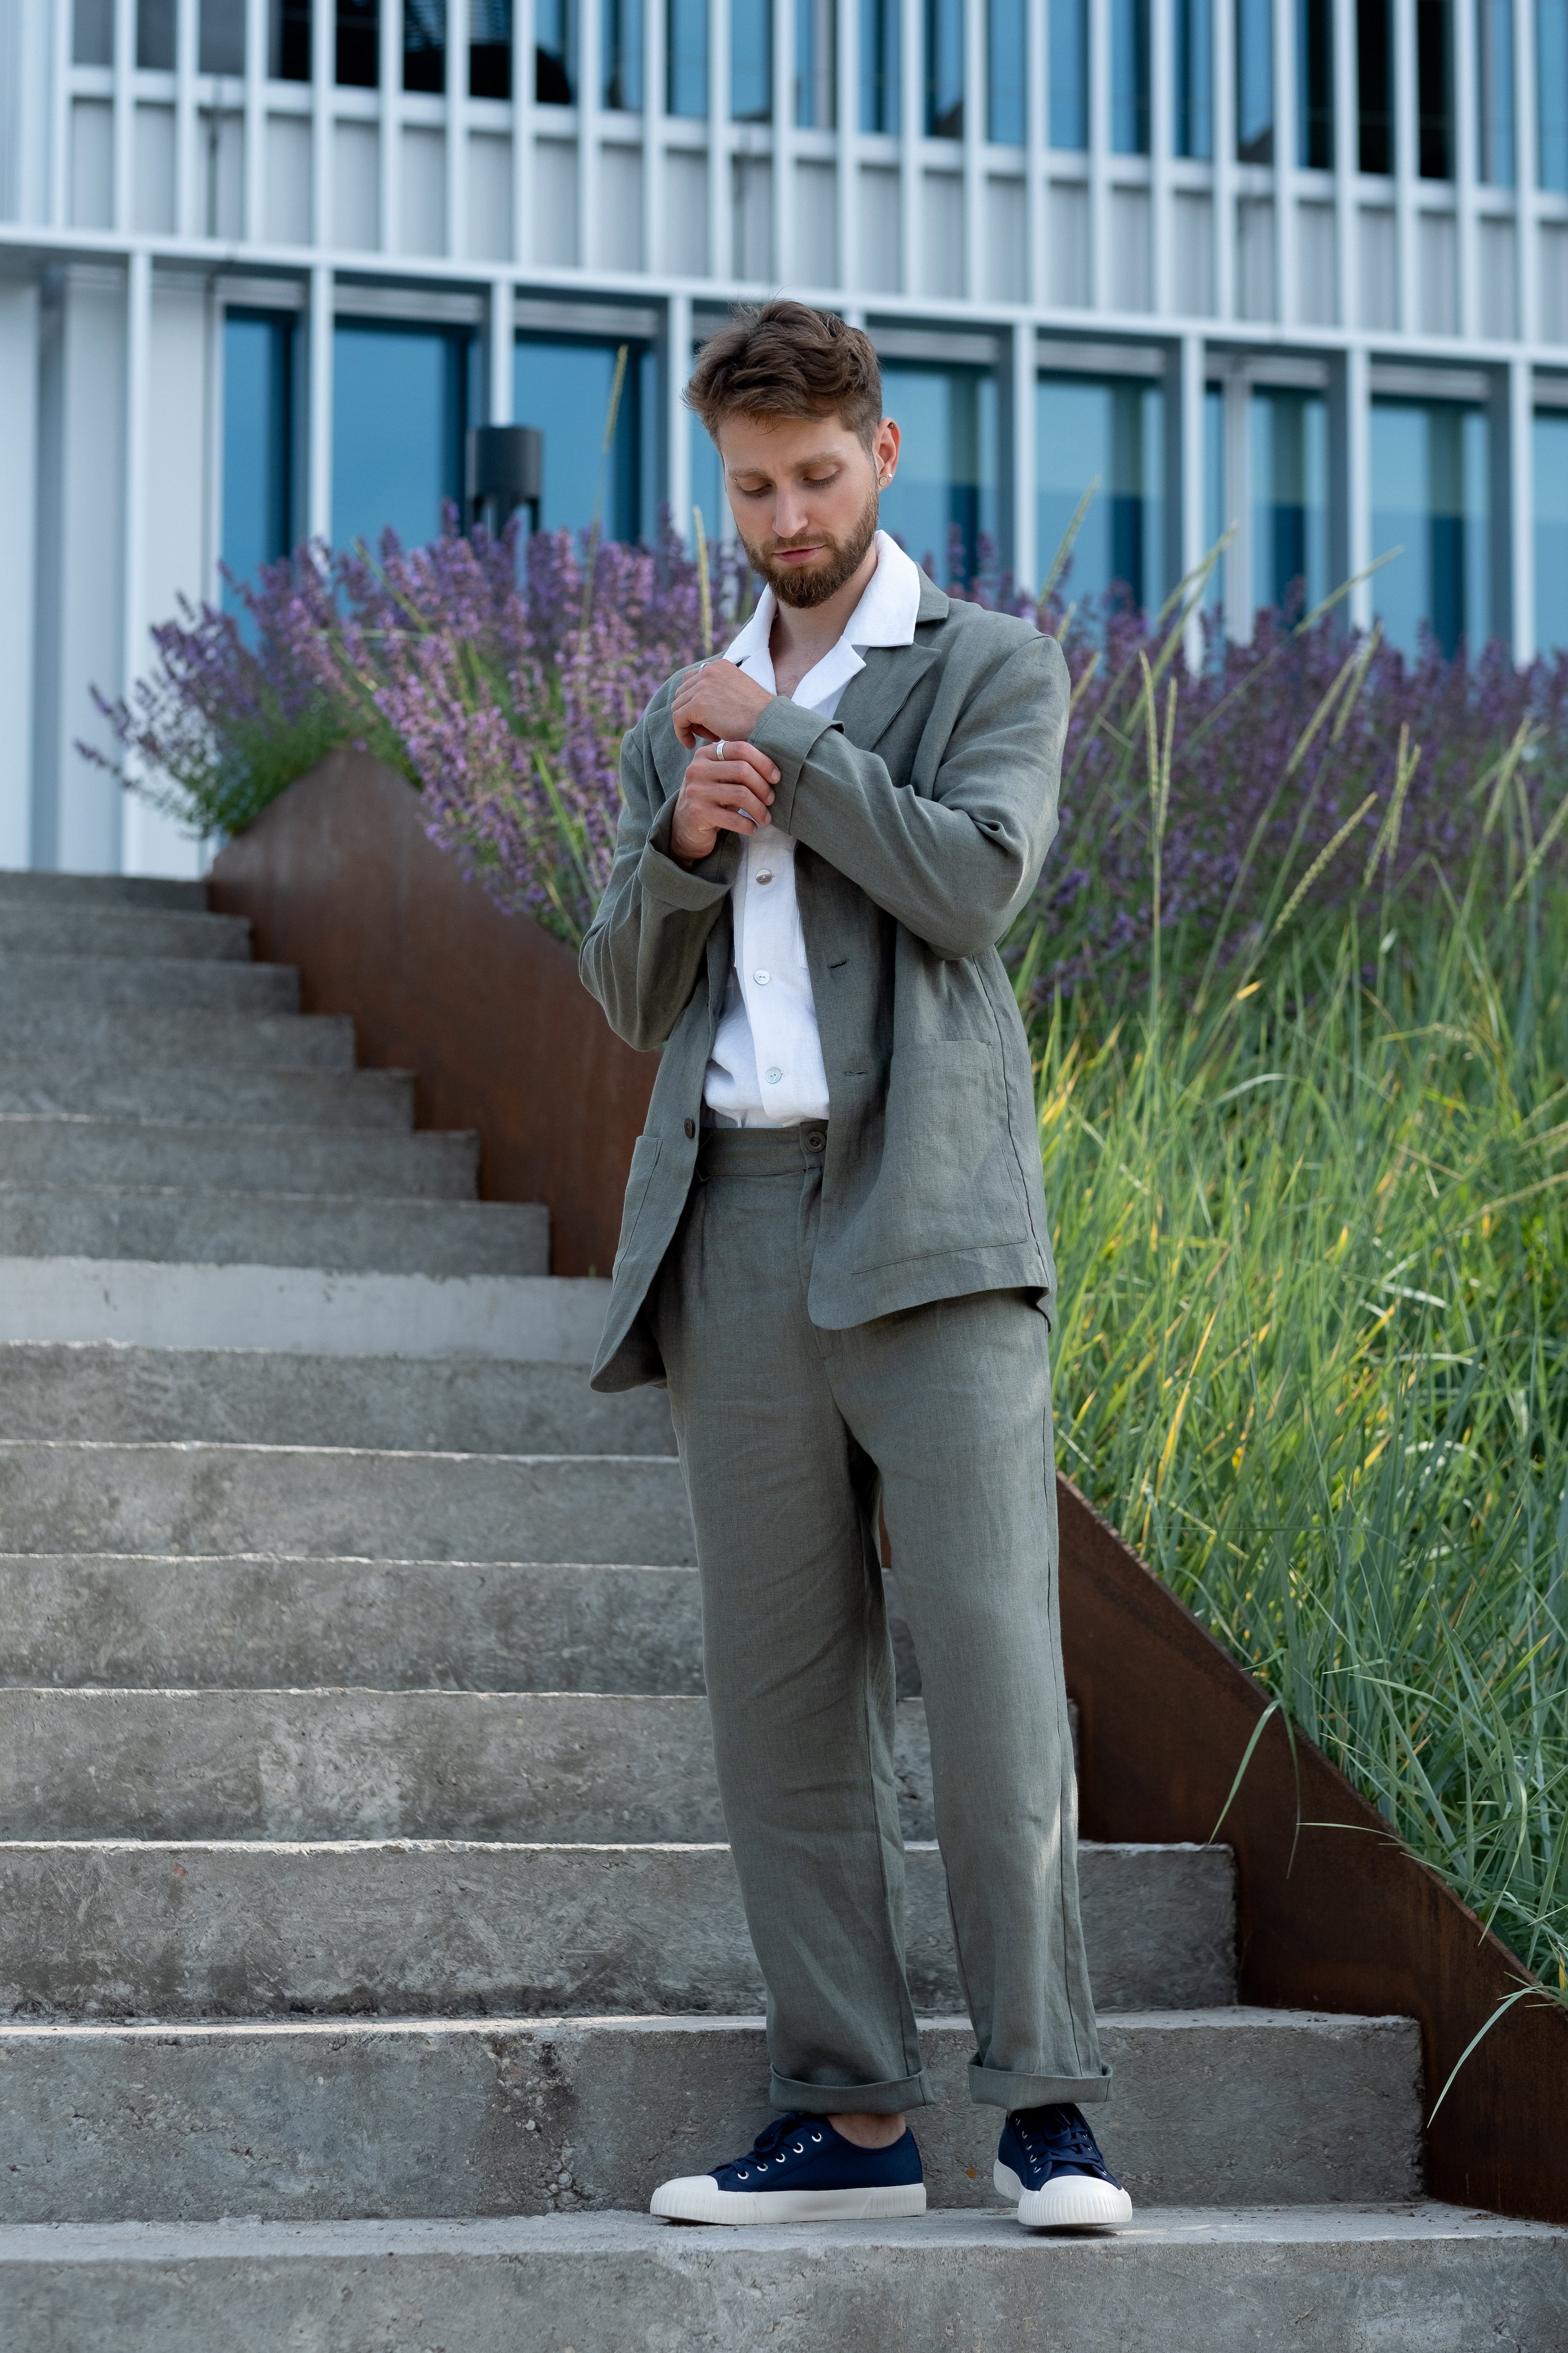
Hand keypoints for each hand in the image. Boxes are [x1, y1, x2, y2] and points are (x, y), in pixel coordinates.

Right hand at [670, 738, 780, 864]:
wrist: (684, 827)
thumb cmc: (711, 800)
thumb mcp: (721, 778)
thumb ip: (738, 768)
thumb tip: (773, 772)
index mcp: (706, 754)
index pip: (741, 748)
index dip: (763, 762)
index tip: (776, 778)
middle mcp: (698, 768)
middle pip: (742, 770)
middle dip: (763, 787)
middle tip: (770, 800)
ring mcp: (696, 790)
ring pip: (740, 794)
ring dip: (759, 808)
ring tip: (765, 818)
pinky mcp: (698, 813)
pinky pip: (733, 818)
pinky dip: (748, 825)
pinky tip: (752, 828)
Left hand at [671, 658, 774, 750]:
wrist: (768, 724)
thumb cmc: (757, 716)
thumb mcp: (737, 694)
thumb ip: (718, 692)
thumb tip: (698, 706)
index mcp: (719, 666)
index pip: (692, 680)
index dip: (694, 701)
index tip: (704, 719)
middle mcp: (709, 671)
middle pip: (683, 694)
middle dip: (692, 714)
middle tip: (710, 731)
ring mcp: (702, 686)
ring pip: (679, 707)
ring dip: (690, 724)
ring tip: (710, 737)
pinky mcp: (697, 704)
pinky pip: (678, 720)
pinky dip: (681, 734)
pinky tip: (691, 744)